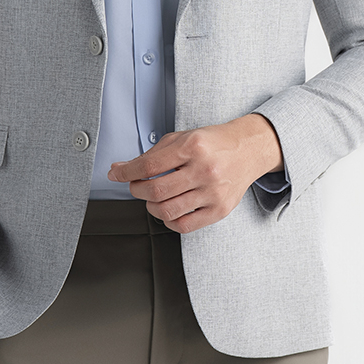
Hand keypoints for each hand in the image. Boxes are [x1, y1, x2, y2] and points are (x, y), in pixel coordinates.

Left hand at [107, 113, 283, 233]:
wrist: (247, 150)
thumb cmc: (213, 143)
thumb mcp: (182, 138)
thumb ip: (152, 154)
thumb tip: (121, 168)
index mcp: (193, 146)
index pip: (150, 165)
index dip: (127, 172)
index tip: (116, 174)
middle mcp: (205, 169)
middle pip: (156, 190)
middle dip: (136, 189)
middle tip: (135, 185)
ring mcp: (213, 192)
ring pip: (167, 211)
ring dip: (150, 206)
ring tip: (152, 197)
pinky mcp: (219, 209)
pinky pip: (185, 225)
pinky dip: (169, 220)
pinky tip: (169, 209)